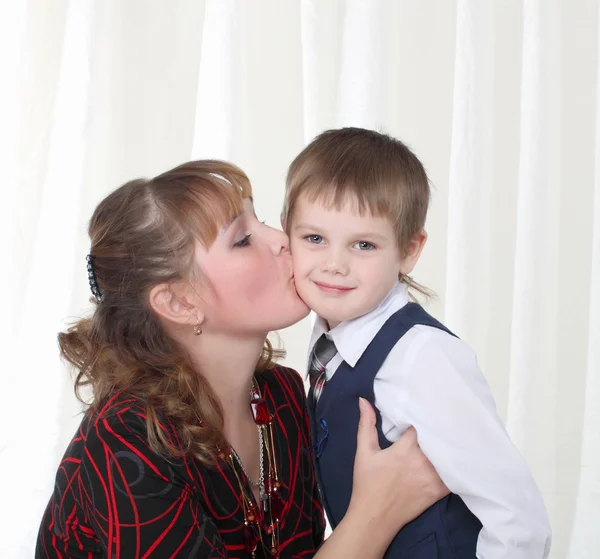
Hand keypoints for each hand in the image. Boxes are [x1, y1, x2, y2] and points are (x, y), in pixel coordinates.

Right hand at [348, 398, 448, 536]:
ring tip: (453, 431)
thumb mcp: (364, 451)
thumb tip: (364, 401)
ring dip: (449, 444)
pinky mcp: (439, 491)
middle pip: (439, 437)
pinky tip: (456, 456)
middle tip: (444, 414)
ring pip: (448, 454)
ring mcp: (433, 477)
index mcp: (405, 449)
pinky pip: (454, 474)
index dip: (424, 415)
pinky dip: (455, 464)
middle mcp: (423, 461)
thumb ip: (366, 424)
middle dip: (439, 427)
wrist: (374, 517)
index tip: (425, 407)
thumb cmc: (367, 483)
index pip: (422, 424)